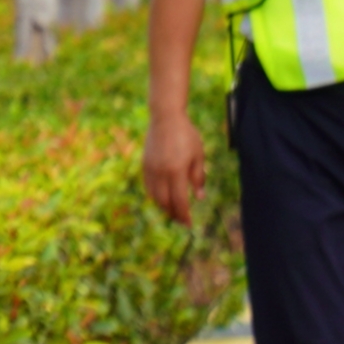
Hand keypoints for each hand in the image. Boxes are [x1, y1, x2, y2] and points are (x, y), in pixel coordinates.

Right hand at [141, 110, 206, 225]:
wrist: (165, 118)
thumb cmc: (186, 135)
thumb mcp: (198, 155)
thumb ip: (198, 177)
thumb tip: (199, 197)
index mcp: (176, 170)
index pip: (179, 200)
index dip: (184, 215)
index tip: (188, 224)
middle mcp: (161, 172)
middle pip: (165, 202)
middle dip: (174, 213)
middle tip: (182, 220)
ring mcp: (150, 169)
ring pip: (154, 196)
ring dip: (164, 206)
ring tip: (173, 211)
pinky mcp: (145, 165)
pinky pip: (148, 186)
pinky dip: (155, 196)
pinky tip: (163, 197)